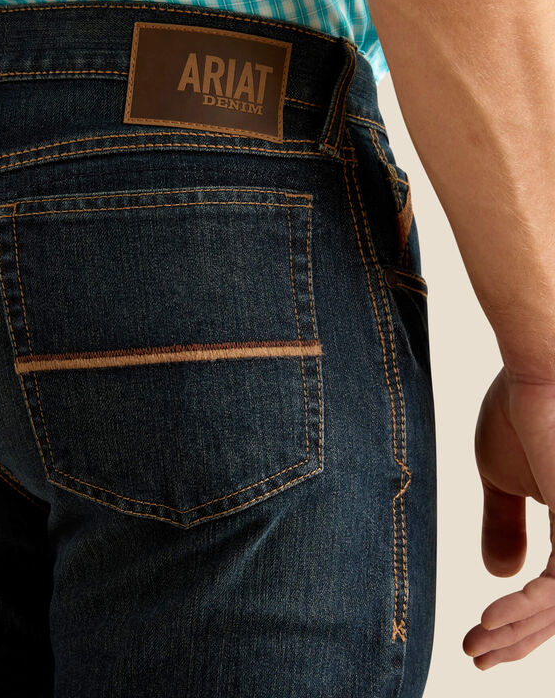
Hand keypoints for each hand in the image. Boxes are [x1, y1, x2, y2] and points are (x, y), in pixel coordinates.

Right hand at [462, 367, 554, 668]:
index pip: (552, 593)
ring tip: (476, 646)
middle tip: (476, 654)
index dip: (518, 620)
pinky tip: (491, 618)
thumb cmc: (523, 410)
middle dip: (516, 639)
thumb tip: (496, 572)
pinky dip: (522, 607)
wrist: (541, 369)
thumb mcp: (503, 479)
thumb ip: (504, 525)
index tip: (478, 635)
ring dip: (515, 631)